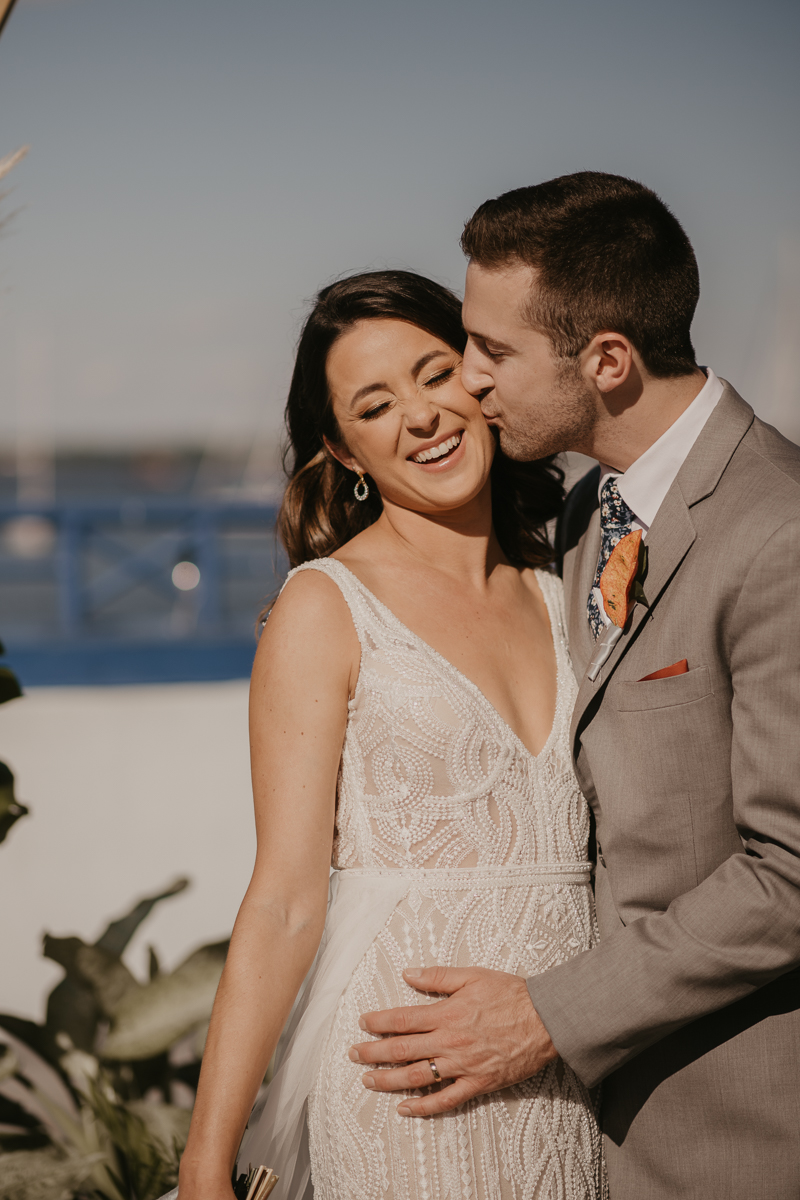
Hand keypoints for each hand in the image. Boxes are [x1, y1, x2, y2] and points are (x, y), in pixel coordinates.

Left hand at [349, 965, 556, 1116]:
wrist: (546, 1020)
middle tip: (354, 1054)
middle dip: (374, 1053)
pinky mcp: (477, 1084)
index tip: (362, 1023)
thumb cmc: (511, 994)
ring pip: (417, 1077)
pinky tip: (405, 1108)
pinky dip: (423, 1107)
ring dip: (389, 1080)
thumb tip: (409, 974)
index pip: (403, 1019)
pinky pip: (445, 1100)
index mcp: (447, 1013)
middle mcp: (450, 1042)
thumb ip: (438, 976)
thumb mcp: (473, 976)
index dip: (379, 1022)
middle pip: (402, 1050)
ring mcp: (462, 1066)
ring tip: (368, 1080)